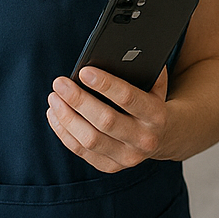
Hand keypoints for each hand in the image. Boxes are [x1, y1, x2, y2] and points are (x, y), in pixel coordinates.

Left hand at [48, 66, 169, 172]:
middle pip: (105, 121)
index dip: (105, 84)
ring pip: (89, 139)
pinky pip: (81, 150)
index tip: (83, 71)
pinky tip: (55, 115)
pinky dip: (64, 132)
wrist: (164, 136)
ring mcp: (126, 157)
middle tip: (59, 83)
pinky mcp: (110, 166)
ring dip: (66, 117)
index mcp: (157, 116)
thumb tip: (121, 51)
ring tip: (54, 97)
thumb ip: (144, 69)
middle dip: (79, 100)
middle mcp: (144, 140)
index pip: (128, 98)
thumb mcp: (156, 85)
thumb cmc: (152, 101)